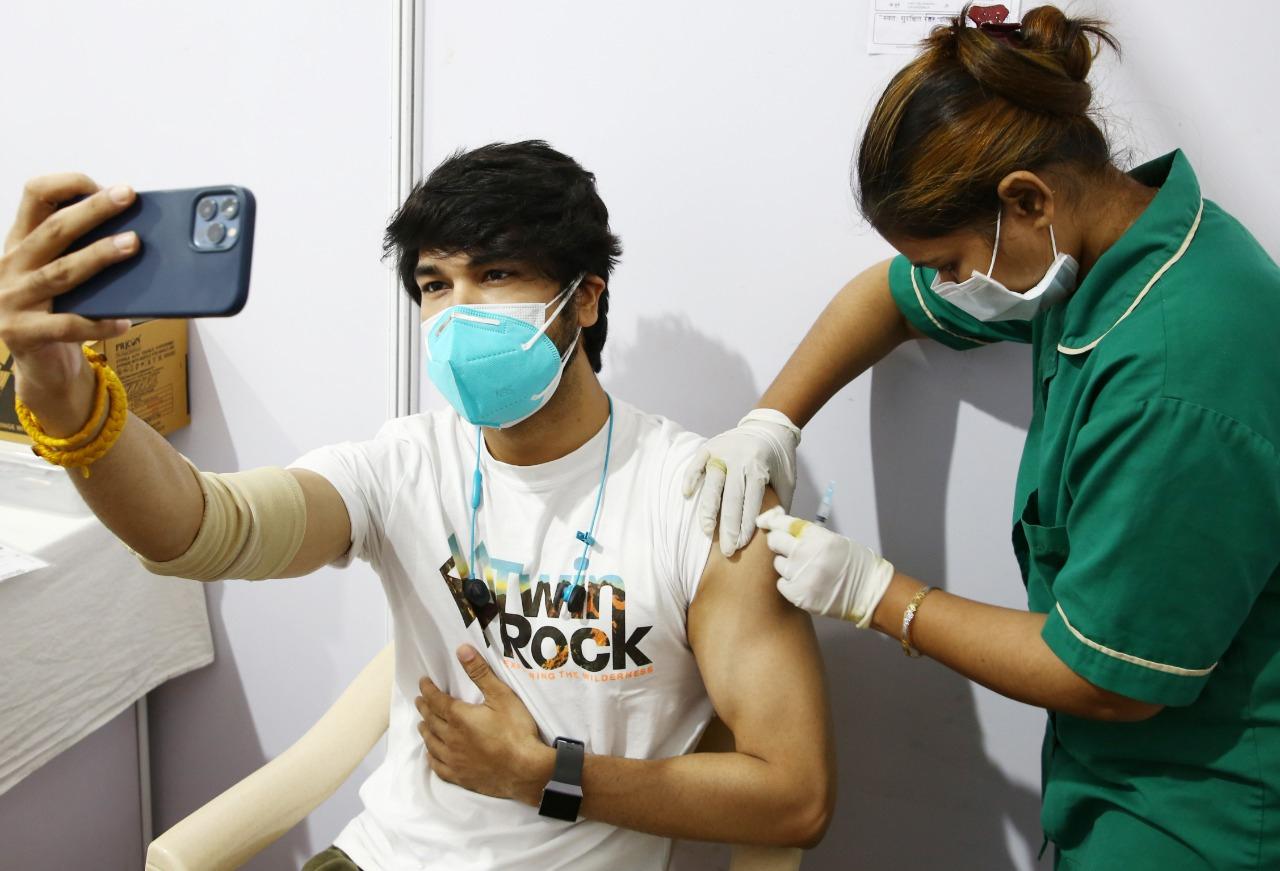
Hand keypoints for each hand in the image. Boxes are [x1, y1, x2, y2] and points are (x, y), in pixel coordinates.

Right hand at [1, 174, 137, 409]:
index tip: (104, 186)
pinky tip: (125, 322)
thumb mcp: (62, 272)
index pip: (34, 196)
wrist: (38, 364)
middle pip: (53, 229)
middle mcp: (10, 265)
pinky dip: (99, 323)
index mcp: (19, 242)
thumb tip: (131, 228)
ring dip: (99, 255)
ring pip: (61, 272)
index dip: (67, 185)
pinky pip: (67, 326)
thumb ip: (80, 249)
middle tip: (127, 197)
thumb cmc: (57, 309)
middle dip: (93, 210)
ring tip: (133, 244)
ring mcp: (12, 299)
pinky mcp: (21, 333)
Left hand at [415, 644, 551, 804]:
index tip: (423, 683)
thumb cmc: (516, 731)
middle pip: (431, 720)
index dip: (428, 690)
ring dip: (425, 731)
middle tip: (419, 700)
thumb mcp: (502, 696)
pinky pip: (437, 766)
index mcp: (459, 717)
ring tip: (422, 724)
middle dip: (424, 708)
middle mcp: (451, 738)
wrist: (526, 770)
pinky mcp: (460, 777)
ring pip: (431, 743)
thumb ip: (480, 673)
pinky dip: (431, 756)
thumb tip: (462, 650)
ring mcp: (454, 760)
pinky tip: (432, 754)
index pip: (437, 700)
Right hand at [682, 408, 800, 556]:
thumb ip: (780, 503)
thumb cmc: (780, 459)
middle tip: (726, 550)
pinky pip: (696, 463)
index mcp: (758, 468)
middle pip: (730, 499)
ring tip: (706, 531)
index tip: (740, 545)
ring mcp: (721, 452)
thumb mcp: (787, 480)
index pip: (750, 503)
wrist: (770, 425)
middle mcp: (738, 460)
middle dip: (728, 527)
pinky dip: (691, 478)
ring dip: (708, 510)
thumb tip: (771, 530)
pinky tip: (686, 494)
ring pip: (711, 484)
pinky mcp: (709, 446)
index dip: (745, 526)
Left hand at [756, 506, 894, 628]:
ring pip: (778, 564)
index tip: (765, 521)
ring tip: (805, 570)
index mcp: (818, 537)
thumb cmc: (854, 564)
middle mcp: (807, 554)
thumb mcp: (834, 540)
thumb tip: (780, 524)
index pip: (785, 523)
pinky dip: (789, 583)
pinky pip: (781, 584)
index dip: (772, 521)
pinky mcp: (799, 595)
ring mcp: (802, 576)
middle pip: (775, 541)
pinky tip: (804, 583)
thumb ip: (808, 534)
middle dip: (779, 543)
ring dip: (787, 565)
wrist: (869, 593)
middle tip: (788, 548)